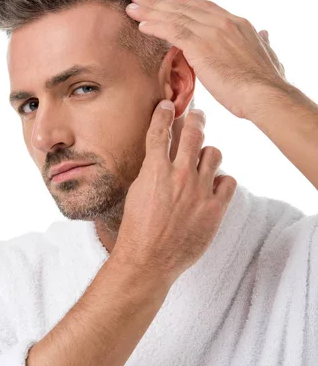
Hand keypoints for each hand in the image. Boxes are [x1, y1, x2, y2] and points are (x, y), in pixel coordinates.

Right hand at [111, 102, 236, 289]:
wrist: (149, 260)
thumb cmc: (137, 229)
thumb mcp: (136, 192)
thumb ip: (151, 171)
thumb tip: (161, 155)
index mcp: (155, 170)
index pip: (161, 130)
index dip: (164, 113)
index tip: (168, 105)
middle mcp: (180, 175)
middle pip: (194, 133)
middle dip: (196, 118)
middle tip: (197, 115)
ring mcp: (200, 191)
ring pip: (214, 153)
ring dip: (208, 153)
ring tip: (204, 159)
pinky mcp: (216, 208)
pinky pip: (229, 181)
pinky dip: (222, 180)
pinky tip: (214, 185)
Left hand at [126, 0, 289, 119]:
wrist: (264, 94)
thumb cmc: (266, 83)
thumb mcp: (268, 55)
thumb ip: (262, 42)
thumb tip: (265, 33)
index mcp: (238, 23)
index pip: (205, 7)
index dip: (184, 2)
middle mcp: (223, 22)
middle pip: (185, 7)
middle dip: (160, 2)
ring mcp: (211, 31)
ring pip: (175, 16)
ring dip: (151, 11)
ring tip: (132, 7)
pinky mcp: (200, 46)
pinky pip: (172, 31)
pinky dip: (156, 26)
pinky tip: (141, 25)